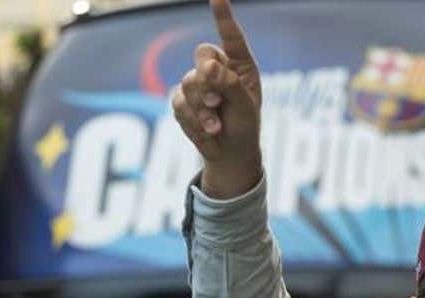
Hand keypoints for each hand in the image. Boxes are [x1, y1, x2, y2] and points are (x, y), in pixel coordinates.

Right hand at [172, 0, 262, 197]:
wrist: (229, 152)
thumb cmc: (244, 126)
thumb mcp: (245, 107)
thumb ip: (230, 85)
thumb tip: (208, 66)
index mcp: (239, 64)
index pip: (231, 37)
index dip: (223, 16)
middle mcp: (217, 68)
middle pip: (202, 55)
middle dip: (207, 79)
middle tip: (216, 102)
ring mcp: (197, 83)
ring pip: (188, 82)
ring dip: (201, 108)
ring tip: (216, 125)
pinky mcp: (182, 100)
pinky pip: (178, 103)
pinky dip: (192, 120)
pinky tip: (207, 131)